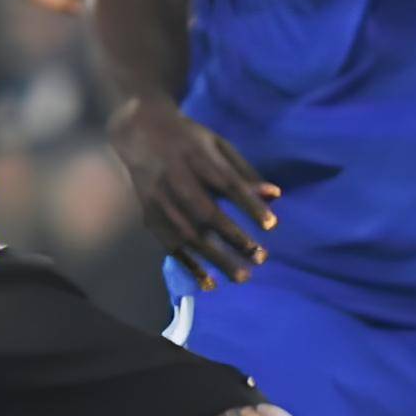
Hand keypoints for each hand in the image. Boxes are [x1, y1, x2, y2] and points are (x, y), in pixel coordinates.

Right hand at [108, 90, 278, 283]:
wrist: (139, 133)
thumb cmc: (188, 139)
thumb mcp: (219, 145)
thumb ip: (244, 172)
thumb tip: (275, 195)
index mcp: (199, 158)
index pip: (228, 185)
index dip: (250, 205)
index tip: (272, 225)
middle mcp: (178, 180)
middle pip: (208, 214)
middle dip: (235, 238)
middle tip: (261, 258)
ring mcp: (161, 200)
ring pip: (189, 235)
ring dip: (216, 258)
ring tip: (242, 276)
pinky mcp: (150, 215)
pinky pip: (170, 245)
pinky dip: (189, 265)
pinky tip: (208, 281)